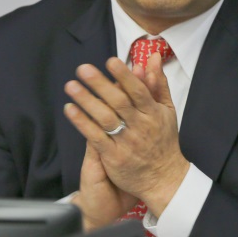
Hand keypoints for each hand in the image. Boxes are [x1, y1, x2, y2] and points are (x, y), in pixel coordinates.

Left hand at [63, 52, 188, 216]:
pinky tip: (70, 109)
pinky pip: (95, 137)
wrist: (164, 179)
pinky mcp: (114, 157)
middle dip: (100, 84)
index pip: (138, 91)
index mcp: (153, 113)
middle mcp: (140, 126)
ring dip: (87, 101)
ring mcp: (126, 142)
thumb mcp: (167, 110)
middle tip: (83, 69)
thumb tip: (153, 58)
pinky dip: (82, 123)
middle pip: (119, 102)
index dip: (125, 76)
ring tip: (71, 86)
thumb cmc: (164, 141)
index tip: (111, 61)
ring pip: (105, 118)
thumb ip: (158, 83)